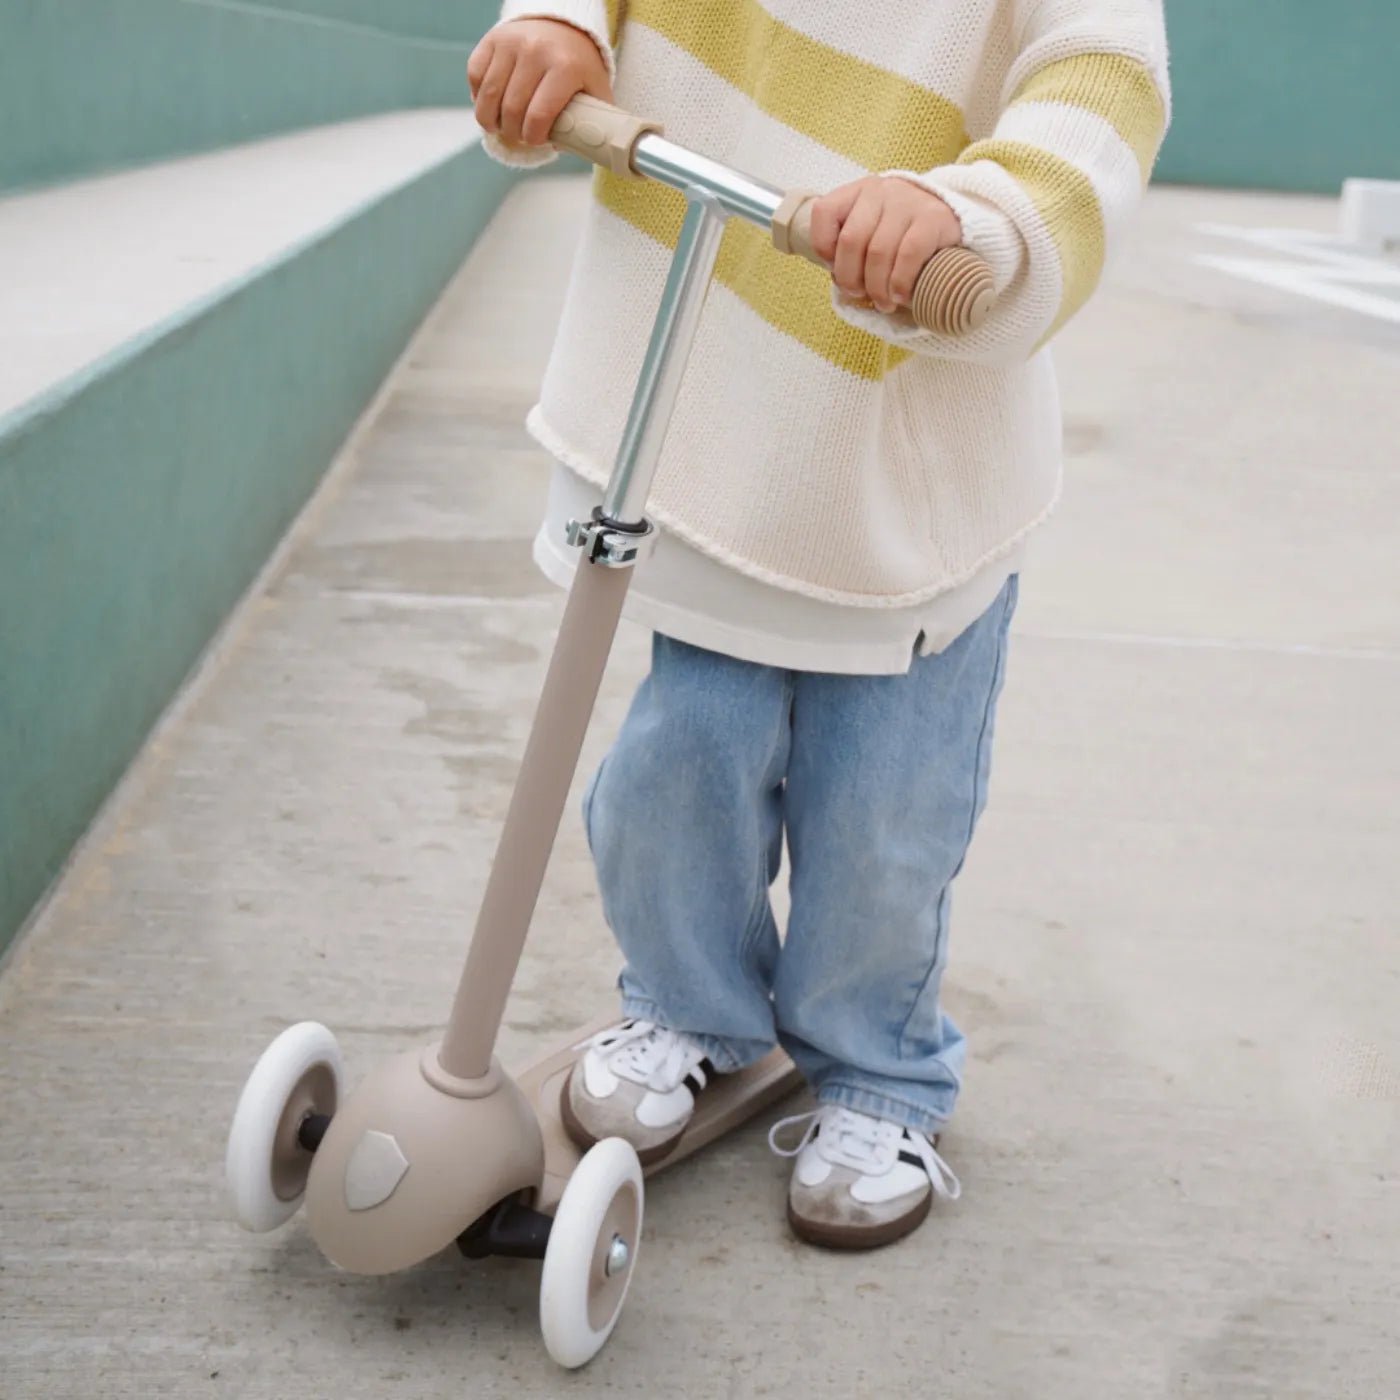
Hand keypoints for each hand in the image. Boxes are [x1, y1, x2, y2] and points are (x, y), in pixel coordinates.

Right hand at [468, 19, 612, 146]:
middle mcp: (535, 51)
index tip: (535, 140)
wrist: (561, 25)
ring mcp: (511, 43)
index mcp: (565, 67)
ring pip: (488, 96)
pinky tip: (491, 105)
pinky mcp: (492, 39)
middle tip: (519, 136)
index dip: (533, 138)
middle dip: (513, 133)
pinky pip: (475, 76)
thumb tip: (584, 150)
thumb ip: (594, 120)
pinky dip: (478, 97)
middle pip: (511, 110)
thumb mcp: (596, 89)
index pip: (539, 116)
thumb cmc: (578, 65)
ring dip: (490, 120)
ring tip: (500, 127)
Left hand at [809, 176, 962, 313]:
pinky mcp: (933, 218)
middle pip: (851, 241)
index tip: (835, 269)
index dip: (823, 248)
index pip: (824, 212)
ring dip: (877, 288)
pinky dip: (900, 283)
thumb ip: (851, 247)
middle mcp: (881, 191)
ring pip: (879, 252)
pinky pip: (908, 255)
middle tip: (860, 295)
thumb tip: (841, 280)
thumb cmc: (901, 233)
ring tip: (884, 303)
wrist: (951, 218)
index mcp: (858, 192)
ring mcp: (908, 202)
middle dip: (850, 278)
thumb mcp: (871, 230)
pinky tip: (902, 296)